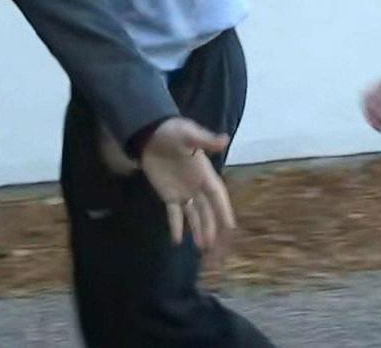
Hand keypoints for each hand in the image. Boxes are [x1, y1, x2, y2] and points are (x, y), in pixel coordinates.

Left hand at [139, 118, 235, 258]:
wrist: (149, 133)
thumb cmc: (171, 131)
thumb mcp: (188, 134)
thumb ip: (205, 140)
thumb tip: (224, 139)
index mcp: (205, 173)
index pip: (218, 196)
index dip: (224, 211)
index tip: (231, 228)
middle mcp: (197, 186)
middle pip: (208, 211)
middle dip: (212, 228)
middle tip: (215, 248)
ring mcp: (183, 192)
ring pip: (194, 215)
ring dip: (199, 230)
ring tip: (201, 248)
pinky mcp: (168, 195)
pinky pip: (174, 214)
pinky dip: (175, 226)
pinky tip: (176, 241)